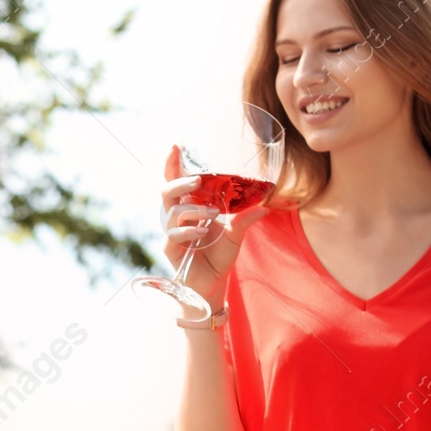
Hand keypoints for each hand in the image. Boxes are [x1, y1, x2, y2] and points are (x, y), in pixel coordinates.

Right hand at [160, 145, 270, 307]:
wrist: (213, 284)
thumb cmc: (220, 257)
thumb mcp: (236, 235)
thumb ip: (244, 220)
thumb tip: (264, 207)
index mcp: (191, 206)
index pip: (176, 181)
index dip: (173, 164)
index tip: (176, 146)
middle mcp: (178, 217)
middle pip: (167, 191)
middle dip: (180, 182)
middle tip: (197, 181)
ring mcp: (172, 232)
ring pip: (171, 212)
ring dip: (191, 210)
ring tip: (210, 214)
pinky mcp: (170, 249)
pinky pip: (173, 235)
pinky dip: (188, 231)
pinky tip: (201, 232)